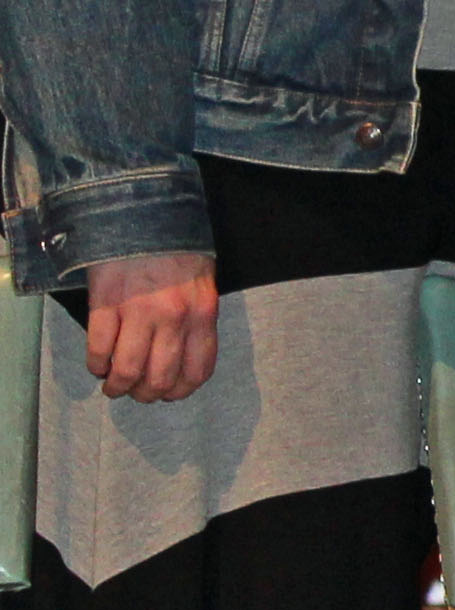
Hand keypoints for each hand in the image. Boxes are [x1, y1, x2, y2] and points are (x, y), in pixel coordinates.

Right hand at [81, 251, 217, 404]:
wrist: (145, 215)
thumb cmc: (176, 250)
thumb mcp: (202, 285)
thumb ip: (196, 320)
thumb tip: (181, 358)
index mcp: (202, 314)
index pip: (197, 370)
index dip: (180, 390)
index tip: (169, 394)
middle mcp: (173, 319)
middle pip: (160, 377)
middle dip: (146, 394)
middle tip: (136, 393)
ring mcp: (139, 312)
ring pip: (128, 369)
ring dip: (118, 387)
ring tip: (112, 387)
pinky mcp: (106, 304)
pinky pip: (100, 348)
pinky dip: (96, 365)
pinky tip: (97, 366)